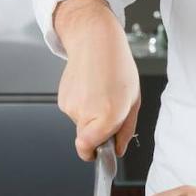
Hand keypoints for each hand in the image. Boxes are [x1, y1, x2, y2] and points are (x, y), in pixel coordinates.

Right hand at [54, 0, 140, 160]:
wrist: (95, 41)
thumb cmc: (117, 66)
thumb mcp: (134, 101)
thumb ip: (126, 130)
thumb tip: (118, 149)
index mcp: (106, 116)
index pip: (87, 150)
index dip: (93, 153)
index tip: (99, 153)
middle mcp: (85, 114)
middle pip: (87, 137)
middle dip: (97, 130)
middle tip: (109, 108)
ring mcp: (70, 106)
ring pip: (80, 123)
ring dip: (90, 114)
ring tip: (101, 92)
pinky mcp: (61, 98)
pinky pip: (73, 111)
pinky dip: (82, 104)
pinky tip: (90, 87)